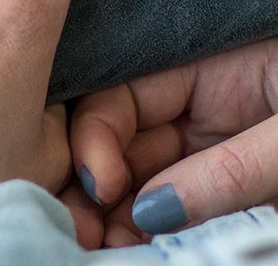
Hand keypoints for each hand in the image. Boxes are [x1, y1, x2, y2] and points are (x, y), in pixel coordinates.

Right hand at [65, 38, 277, 247]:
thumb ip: (226, 171)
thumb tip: (153, 212)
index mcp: (200, 65)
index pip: (121, 93)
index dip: (97, 137)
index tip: (101, 186)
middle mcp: (192, 102)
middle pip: (119, 140)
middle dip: (97, 185)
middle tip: (84, 230)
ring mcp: (205, 144)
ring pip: (139, 178)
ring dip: (118, 215)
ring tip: (108, 247)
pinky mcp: (222, 184)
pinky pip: (172, 205)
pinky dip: (150, 229)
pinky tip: (132, 246)